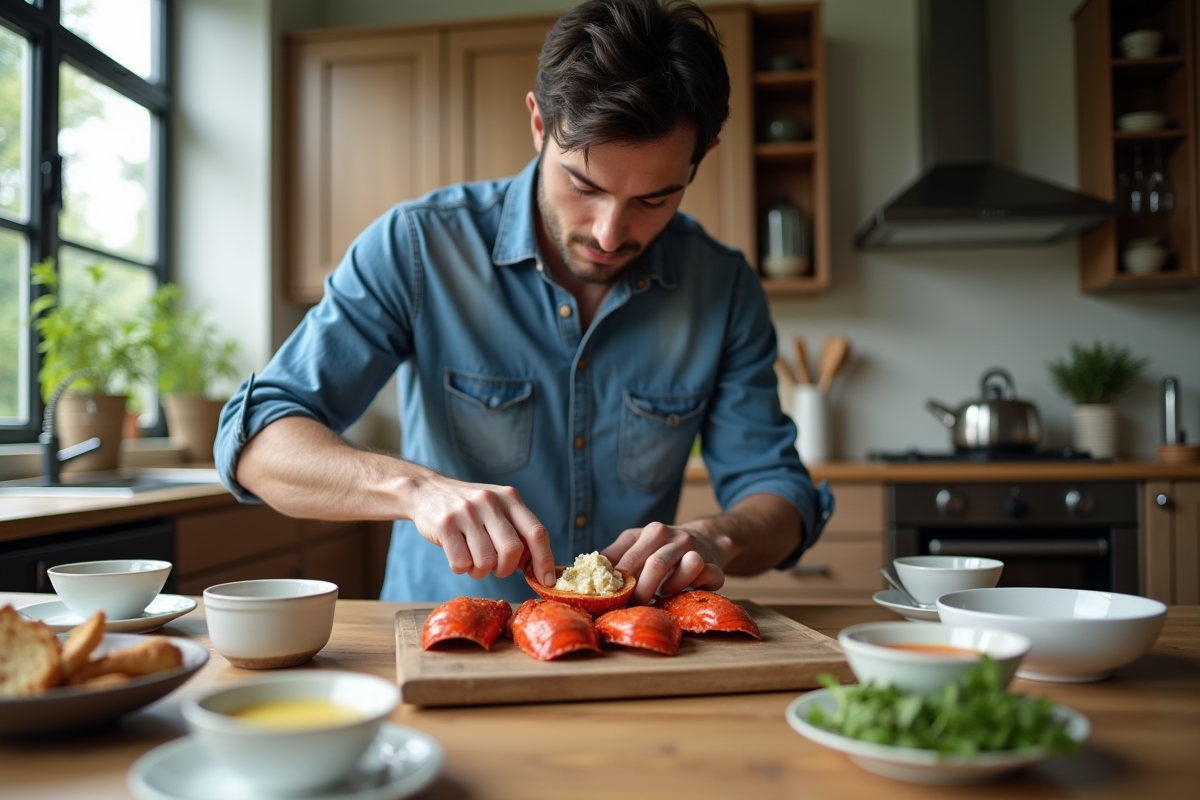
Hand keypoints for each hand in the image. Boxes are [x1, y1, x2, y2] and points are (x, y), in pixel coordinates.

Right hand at [408, 475, 555, 585]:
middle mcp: (490, 502)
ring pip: (486, 562)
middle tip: (495, 567)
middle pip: (513, 550)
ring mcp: (467, 512)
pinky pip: (461, 563)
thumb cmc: (469, 509)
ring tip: (472, 558)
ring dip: (479, 570)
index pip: (537, 532)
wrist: (426, 490)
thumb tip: (538, 568)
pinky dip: (461, 568)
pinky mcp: (445, 524)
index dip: (545, 560)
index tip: (547, 581)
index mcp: (510, 498)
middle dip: (505, 569)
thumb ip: (517, 532)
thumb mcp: (497, 510)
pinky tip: (457, 554)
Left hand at [600, 522, 733, 604]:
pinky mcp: (714, 564)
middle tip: (634, 607)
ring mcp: (696, 549)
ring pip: (686, 566)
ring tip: (664, 593)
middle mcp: (674, 537)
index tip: (609, 600)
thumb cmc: (663, 548)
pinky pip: (707, 576)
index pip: (629, 559)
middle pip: (656, 565)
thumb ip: (613, 557)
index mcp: (650, 533)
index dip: (618, 583)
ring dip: (673, 586)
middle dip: (643, 591)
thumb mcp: (637, 545)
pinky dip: (695, 587)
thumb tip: (580, 572)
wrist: (707, 538)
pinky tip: (686, 591)